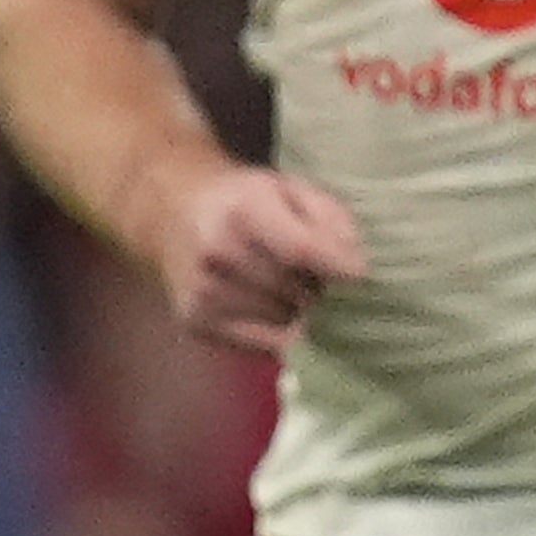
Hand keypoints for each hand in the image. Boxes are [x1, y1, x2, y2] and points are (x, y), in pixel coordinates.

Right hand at [145, 159, 368, 353]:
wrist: (173, 214)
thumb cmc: (246, 201)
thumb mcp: (292, 191)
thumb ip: (331, 220)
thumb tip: (357, 270)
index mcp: (243, 210)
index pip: (300, 250)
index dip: (338, 268)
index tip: (362, 278)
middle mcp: (216, 253)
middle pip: (295, 291)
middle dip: (318, 290)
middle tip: (316, 278)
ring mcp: (202, 292)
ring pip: (283, 322)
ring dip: (298, 313)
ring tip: (290, 290)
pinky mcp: (195, 322)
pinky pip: (261, 343)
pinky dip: (277, 331)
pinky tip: (270, 308)